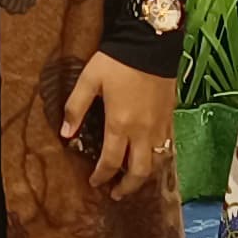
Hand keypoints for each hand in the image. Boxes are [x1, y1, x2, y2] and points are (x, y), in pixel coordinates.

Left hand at [60, 53, 179, 200]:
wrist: (151, 44)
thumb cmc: (117, 62)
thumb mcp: (89, 81)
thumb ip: (75, 108)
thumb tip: (66, 134)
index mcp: (120, 124)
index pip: (110, 162)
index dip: (101, 176)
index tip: (94, 182)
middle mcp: (143, 132)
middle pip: (139, 172)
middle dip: (127, 187)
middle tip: (116, 193)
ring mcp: (160, 126)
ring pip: (156, 163)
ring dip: (144, 176)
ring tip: (133, 180)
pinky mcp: (171, 118)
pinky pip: (167, 148)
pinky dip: (158, 159)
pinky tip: (151, 158)